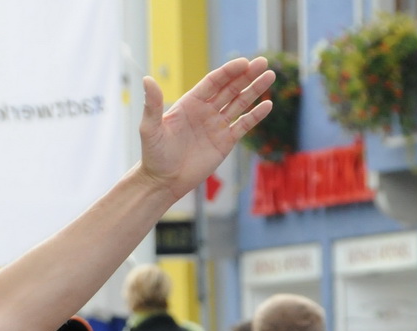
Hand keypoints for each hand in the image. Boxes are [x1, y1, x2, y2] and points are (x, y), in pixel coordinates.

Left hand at [138, 58, 274, 197]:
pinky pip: (243, 125)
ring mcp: (217, 125)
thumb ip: (153, 104)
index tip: (244, 62)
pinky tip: (267, 104)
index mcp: (190, 103)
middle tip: (263, 62)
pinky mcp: (225, 142)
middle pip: (230, 88)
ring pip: (239, 103)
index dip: (229, 72)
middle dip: (246, 75)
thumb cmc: (153, 155)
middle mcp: (205, 111)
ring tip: (269, 75)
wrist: (163, 182)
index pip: (213, 82)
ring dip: (254, 90)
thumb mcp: (151, 128)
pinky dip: (255, 115)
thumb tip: (147, 79)